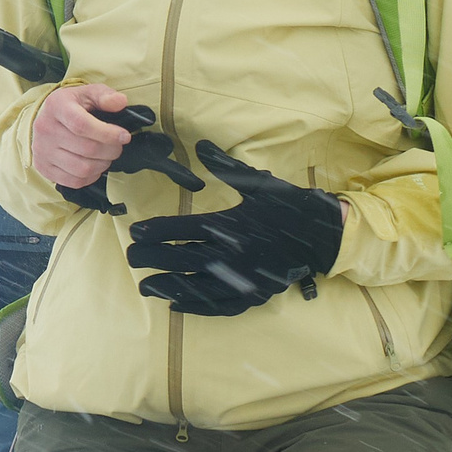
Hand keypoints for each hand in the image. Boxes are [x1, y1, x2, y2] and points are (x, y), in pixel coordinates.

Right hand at [33, 83, 135, 190]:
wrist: (48, 119)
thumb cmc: (72, 106)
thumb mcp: (88, 93)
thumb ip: (105, 95)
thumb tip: (120, 102)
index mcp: (56, 106)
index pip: (82, 125)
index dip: (107, 134)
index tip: (124, 136)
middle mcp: (45, 129)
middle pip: (86, 149)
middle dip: (111, 150)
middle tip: (118, 145)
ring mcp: (42, 150)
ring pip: (83, 168)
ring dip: (103, 164)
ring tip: (107, 155)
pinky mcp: (44, 167)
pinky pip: (74, 181)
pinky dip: (91, 176)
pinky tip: (94, 165)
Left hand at [125, 142, 344, 317]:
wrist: (322, 233)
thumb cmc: (287, 204)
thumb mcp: (257, 182)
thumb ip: (225, 167)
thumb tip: (200, 146)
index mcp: (229, 224)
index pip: (182, 229)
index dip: (155, 231)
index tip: (135, 233)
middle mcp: (231, 253)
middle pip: (180, 258)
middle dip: (151, 259)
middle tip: (130, 258)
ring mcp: (241, 278)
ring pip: (194, 286)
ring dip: (166, 286)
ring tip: (144, 287)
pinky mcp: (251, 294)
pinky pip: (217, 305)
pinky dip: (195, 306)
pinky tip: (175, 304)